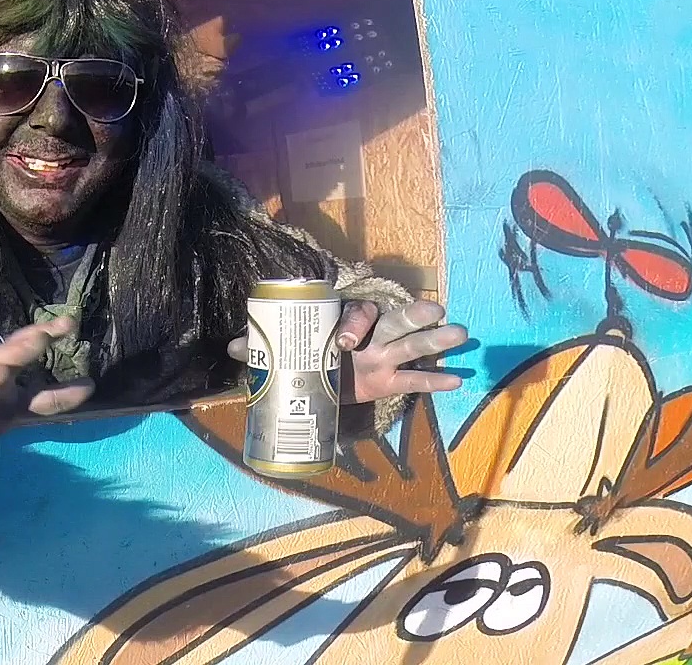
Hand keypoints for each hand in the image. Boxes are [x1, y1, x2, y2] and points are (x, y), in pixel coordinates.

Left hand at [227, 298, 466, 403]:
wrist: (318, 372)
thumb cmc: (303, 350)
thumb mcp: (282, 346)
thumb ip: (261, 343)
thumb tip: (231, 346)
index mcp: (342, 319)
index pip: (353, 315)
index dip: (352, 326)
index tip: (346, 344)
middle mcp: (369, 333)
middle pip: (395, 320)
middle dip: (414, 315)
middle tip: (435, 311)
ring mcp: (385, 356)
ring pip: (413, 344)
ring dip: (436, 340)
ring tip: (460, 332)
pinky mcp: (391, 379)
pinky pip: (416, 378)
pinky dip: (435, 380)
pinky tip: (457, 381)